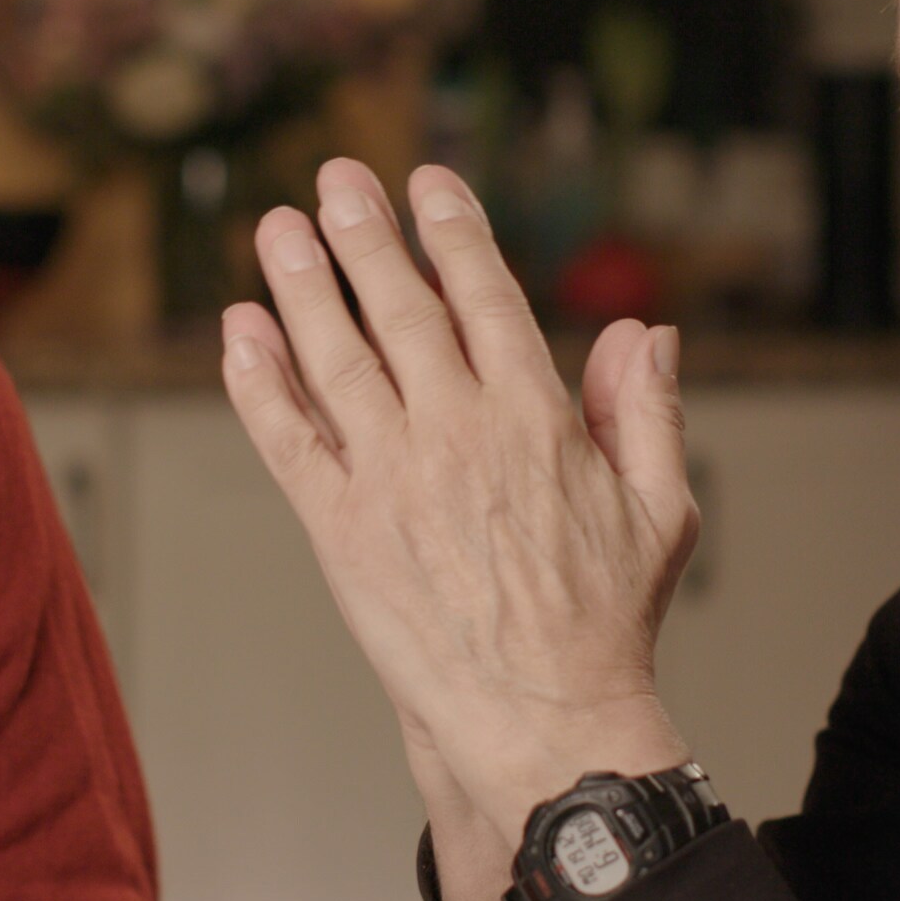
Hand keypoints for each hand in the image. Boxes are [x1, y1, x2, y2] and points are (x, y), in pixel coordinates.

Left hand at [221, 158, 697, 900]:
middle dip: (365, 236)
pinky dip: (259, 383)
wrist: (543, 720)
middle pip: (400, 310)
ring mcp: (391, 479)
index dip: (452, 235)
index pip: (485, 299)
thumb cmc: (605, 623)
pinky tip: (240, 333)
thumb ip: (644, 410)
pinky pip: (288, 440)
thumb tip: (644, 332)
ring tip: (277, 228)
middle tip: (335, 179)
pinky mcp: (340, 529)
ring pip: (334, 359)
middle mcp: (457, 434)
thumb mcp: (658, 508)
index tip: (428, 186)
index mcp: (535, 419)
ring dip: (301, 286)